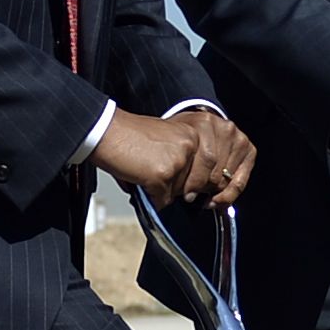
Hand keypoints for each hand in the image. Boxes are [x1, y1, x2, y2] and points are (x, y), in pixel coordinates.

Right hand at [94, 107, 252, 205]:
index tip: (214, 197)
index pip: (220, 167)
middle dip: (192, 190)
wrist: (107, 132)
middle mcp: (193, 142)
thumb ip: (192, 160)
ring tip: (151, 176)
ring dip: (170, 192)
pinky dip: (154, 197)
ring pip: (187, 192)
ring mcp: (180, 158)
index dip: (221, 186)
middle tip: (168, 183)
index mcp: (199, 131)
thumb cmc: (133, 139)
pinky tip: (142, 181)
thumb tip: (207, 191)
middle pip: (206, 182)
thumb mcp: (172, 141)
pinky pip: (166, 199)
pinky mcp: (164, 173)